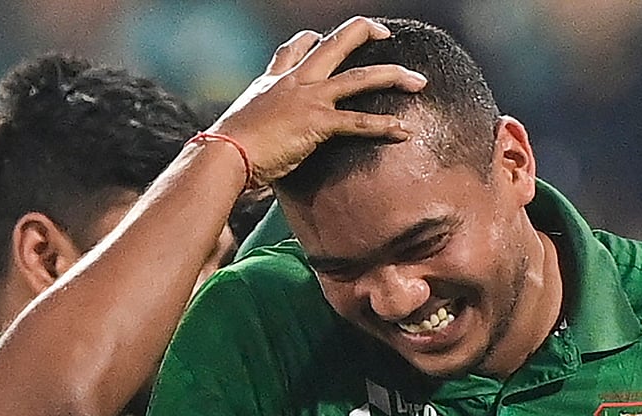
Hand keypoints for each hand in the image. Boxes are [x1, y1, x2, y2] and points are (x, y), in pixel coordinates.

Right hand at [210, 16, 426, 185]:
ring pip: (361, 77)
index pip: (296, 47)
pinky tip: (404, 132)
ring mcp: (308, 99)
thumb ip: (254, 128)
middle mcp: (294, 82)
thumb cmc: (225, 151)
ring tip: (419, 82)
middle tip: (385, 35)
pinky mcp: (317, 123)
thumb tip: (245, 148)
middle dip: (365, 33)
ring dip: (394, 76)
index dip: (315, 39)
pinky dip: (384, 127)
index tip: (326, 38)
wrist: (223, 157)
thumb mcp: (239, 129)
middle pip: (336, 42)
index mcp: (272, 82)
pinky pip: (359, 122)